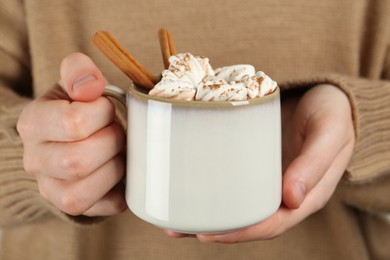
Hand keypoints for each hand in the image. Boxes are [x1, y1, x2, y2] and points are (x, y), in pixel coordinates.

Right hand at [17, 53, 126, 215]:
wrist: (69, 140)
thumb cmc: (77, 109)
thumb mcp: (74, 84)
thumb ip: (79, 72)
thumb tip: (91, 84)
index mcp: (33, 124)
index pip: (74, 123)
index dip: (104, 113)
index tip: (108, 108)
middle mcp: (35, 161)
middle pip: (78, 161)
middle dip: (112, 142)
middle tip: (118, 131)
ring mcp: (52, 189)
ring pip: (85, 190)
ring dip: (116, 167)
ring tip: (120, 151)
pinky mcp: (75, 206)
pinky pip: (105, 206)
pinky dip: (122, 188)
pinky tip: (122, 171)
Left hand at [166, 84, 354, 241]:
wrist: (321, 95)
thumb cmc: (330, 113)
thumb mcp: (329, 132)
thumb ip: (315, 163)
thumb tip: (293, 199)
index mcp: (305, 195)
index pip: (272, 224)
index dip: (242, 233)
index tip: (209, 234)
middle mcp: (282, 193)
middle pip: (247, 220)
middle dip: (214, 228)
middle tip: (178, 228)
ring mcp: (266, 179)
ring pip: (235, 205)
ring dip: (205, 215)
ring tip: (171, 219)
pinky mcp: (253, 163)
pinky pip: (231, 181)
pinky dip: (209, 189)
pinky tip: (183, 190)